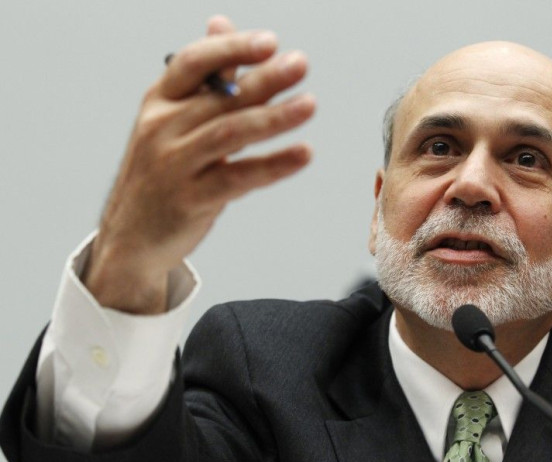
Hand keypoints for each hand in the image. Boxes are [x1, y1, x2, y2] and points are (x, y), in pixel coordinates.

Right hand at [83, 16, 314, 313]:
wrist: (130, 236)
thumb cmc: (161, 172)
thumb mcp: (172, 120)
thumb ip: (204, 78)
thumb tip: (221, 25)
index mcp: (159, 102)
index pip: (195, 62)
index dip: (232, 48)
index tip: (270, 42)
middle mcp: (162, 128)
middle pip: (221, 97)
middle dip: (264, 79)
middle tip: (300, 65)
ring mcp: (174, 165)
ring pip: (230, 133)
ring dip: (273, 117)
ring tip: (309, 105)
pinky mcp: (191, 199)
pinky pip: (239, 177)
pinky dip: (274, 165)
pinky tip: (303, 154)